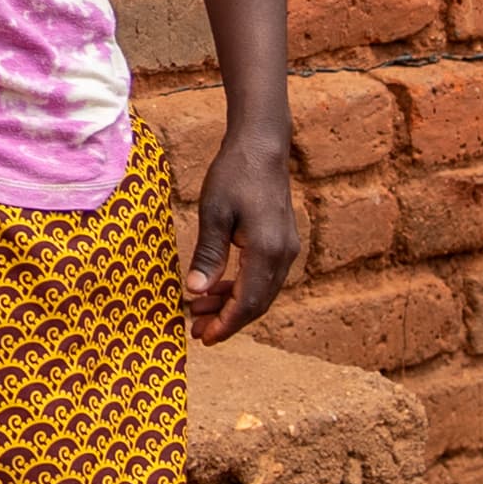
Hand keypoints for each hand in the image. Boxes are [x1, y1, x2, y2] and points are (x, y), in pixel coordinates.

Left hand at [184, 129, 300, 344]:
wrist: (261, 146)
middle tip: (198, 331)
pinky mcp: (282, 241)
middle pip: (257, 303)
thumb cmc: (234, 174)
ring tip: (201, 309)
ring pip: (261, 291)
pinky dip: (242, 287)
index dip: (226, 324)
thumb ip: (208, 255)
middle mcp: (283, 255)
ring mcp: (286, 249)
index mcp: (267, 251)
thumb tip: (196, 291)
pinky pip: (264, 276)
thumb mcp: (214, 213)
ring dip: (233, 304)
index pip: (248, 303)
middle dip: (228, 320)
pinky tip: (219, 287)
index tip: (204, 338)